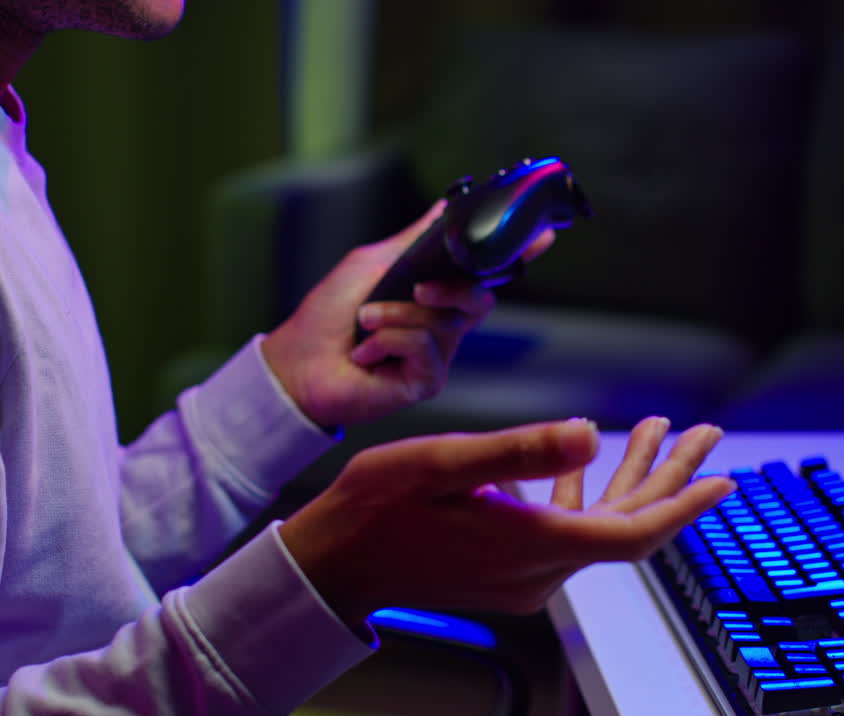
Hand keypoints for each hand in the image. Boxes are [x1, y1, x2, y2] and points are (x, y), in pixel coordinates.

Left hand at [260, 201, 554, 428]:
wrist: (298, 365)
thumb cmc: (328, 317)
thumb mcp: (372, 264)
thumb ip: (415, 240)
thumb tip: (447, 205)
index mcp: (435, 296)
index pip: (485, 274)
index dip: (517, 254)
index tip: (544, 233)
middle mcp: (443, 327)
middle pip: (480, 299)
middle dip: (450, 289)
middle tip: (418, 290)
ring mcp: (438, 357)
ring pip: (444, 322)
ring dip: (396, 316)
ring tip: (365, 324)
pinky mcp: (426, 382)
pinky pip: (425, 347)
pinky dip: (390, 340)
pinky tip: (367, 353)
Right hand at [279, 417, 735, 630]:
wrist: (335, 564)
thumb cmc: (376, 509)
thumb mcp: (441, 463)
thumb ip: (520, 451)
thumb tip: (591, 433)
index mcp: (529, 542)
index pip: (632, 532)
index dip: (683, 504)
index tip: (723, 479)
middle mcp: (538, 568)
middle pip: (627, 527)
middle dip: (670, 477)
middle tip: (704, 434)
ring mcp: (525, 574)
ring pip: (600, 525)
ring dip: (631, 478)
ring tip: (657, 430)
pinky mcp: (509, 569)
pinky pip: (568, 531)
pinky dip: (587, 492)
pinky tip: (585, 459)